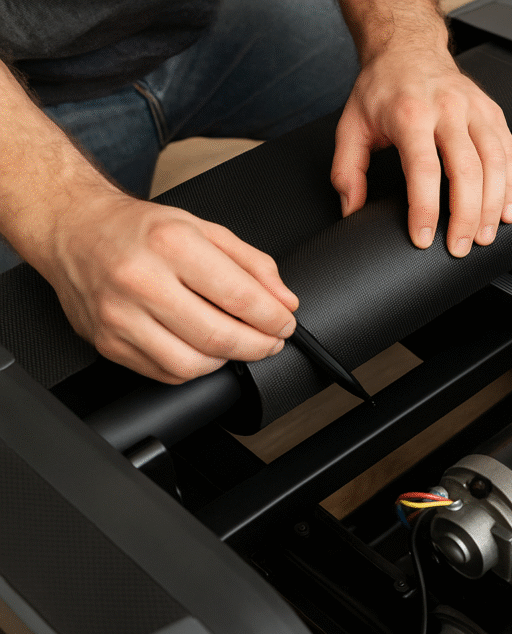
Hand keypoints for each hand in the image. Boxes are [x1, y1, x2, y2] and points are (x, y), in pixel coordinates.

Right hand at [34, 191, 298, 383]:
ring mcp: (120, 317)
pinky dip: (194, 368)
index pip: (239, 296)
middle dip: (258, 346)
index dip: (272, 318)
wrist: (74, 231)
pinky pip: (165, 373)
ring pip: (192, 365)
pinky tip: (202, 349)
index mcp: (172, 244)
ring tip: (236, 345)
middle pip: (218, 336)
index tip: (285, 323)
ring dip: (226, 361)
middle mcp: (142, 281)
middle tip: (271, 341)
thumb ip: (252, 264)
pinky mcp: (107, 343)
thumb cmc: (139, 230)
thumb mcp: (204, 229)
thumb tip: (284, 301)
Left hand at [331, 34, 511, 256]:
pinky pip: (509, 152)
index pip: (423, 169)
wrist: (408, 48)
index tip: (422, 237)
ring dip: (493, 205)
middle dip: (466, 216)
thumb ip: (348, 171)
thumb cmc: (383, 88)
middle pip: (466, 170)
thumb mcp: (351, 125)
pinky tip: (507, 210)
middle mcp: (447, 109)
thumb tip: (353, 209)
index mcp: (410, 113)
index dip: (425, 209)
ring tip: (485, 236)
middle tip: (459, 247)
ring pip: (495, 163)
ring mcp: (475, 109)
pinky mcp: (492, 112)